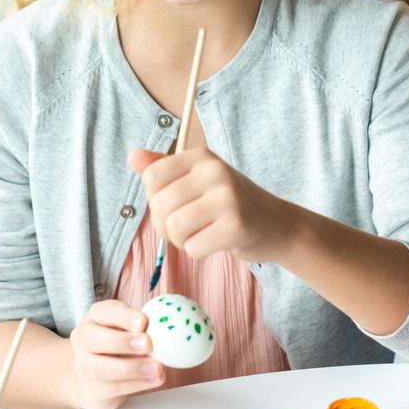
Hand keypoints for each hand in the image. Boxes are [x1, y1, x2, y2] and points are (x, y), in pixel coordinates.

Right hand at [66, 299, 165, 408]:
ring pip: (99, 368)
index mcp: (96, 318)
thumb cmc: (116, 347)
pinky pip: (110, 388)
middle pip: (92, 338)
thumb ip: (143, 328)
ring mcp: (83, 366)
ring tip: (155, 368)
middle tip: (147, 344)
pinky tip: (153, 380)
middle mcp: (84, 339)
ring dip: (131, 368)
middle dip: (122, 341)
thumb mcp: (128, 330)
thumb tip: (169, 327)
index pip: (105, 311)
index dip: (123, 316)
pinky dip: (135, 384)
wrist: (93, 379)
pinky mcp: (92, 390)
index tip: (143, 321)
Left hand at [128, 146, 294, 264]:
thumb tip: (132, 156)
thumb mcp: (197, 179)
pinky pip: (193, 248)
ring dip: (181, 240)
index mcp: (201, 156)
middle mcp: (215, 171)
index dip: (155, 199)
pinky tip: (215, 242)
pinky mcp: (235, 226)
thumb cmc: (230, 203)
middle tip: (187, 227)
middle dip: (165, 225)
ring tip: (199, 234)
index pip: (151, 177)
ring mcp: (227, 198)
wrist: (276, 224)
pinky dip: (198, 251)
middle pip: (159, 205)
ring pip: (174, 228)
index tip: (174, 205)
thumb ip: (163, 169)